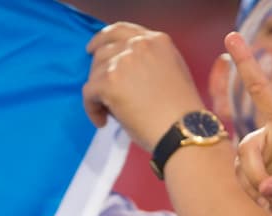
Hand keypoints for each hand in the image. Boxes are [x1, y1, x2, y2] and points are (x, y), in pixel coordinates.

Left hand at [82, 22, 204, 150]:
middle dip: (98, 72)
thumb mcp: (172, 71)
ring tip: (108, 112)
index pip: (121, 30)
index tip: (92, 50)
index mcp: (156, 40)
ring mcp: (122, 62)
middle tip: (100, 92)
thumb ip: (149, 60)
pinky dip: (92, 109)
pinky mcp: (109, 81)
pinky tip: (102, 122)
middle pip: (103, 51)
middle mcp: (138, 45)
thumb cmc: (180, 111)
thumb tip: (121, 69)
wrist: (182, 129)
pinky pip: (88, 93)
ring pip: (94, 73)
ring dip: (97, 93)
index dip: (103, 40)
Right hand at [228, 33, 271, 215]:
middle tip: (231, 34)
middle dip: (245, 63)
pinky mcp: (248, 158)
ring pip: (246, 154)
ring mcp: (263, 140)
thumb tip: (266, 187)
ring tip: (270, 198)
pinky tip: (265, 199)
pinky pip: (240, 171)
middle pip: (259, 90)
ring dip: (254, 179)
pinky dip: (250, 189)